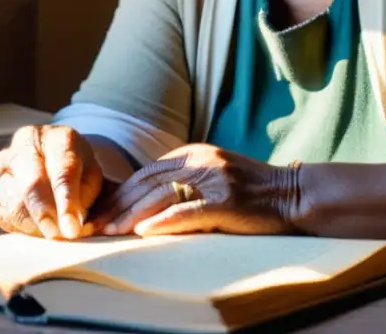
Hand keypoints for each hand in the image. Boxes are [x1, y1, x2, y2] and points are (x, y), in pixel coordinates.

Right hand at [0, 125, 103, 240]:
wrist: (56, 151)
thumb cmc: (79, 166)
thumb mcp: (93, 174)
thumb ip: (85, 196)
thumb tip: (71, 227)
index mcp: (60, 139)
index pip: (63, 173)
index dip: (67, 203)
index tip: (72, 229)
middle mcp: (28, 144)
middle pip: (30, 184)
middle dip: (43, 215)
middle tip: (56, 236)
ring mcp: (5, 160)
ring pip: (10, 199)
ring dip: (28, 224)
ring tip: (47, 233)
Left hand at [88, 144, 300, 237]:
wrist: (292, 194)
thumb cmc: (253, 191)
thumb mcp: (215, 175)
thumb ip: (185, 180)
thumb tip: (146, 200)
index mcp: (195, 154)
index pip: (146, 172)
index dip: (119, 193)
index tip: (98, 211)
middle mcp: (202, 161)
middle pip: (147, 183)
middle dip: (117, 205)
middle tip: (92, 225)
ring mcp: (215, 180)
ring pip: (161, 196)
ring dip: (130, 216)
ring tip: (109, 231)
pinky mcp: (227, 201)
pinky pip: (188, 211)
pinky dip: (163, 221)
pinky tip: (143, 231)